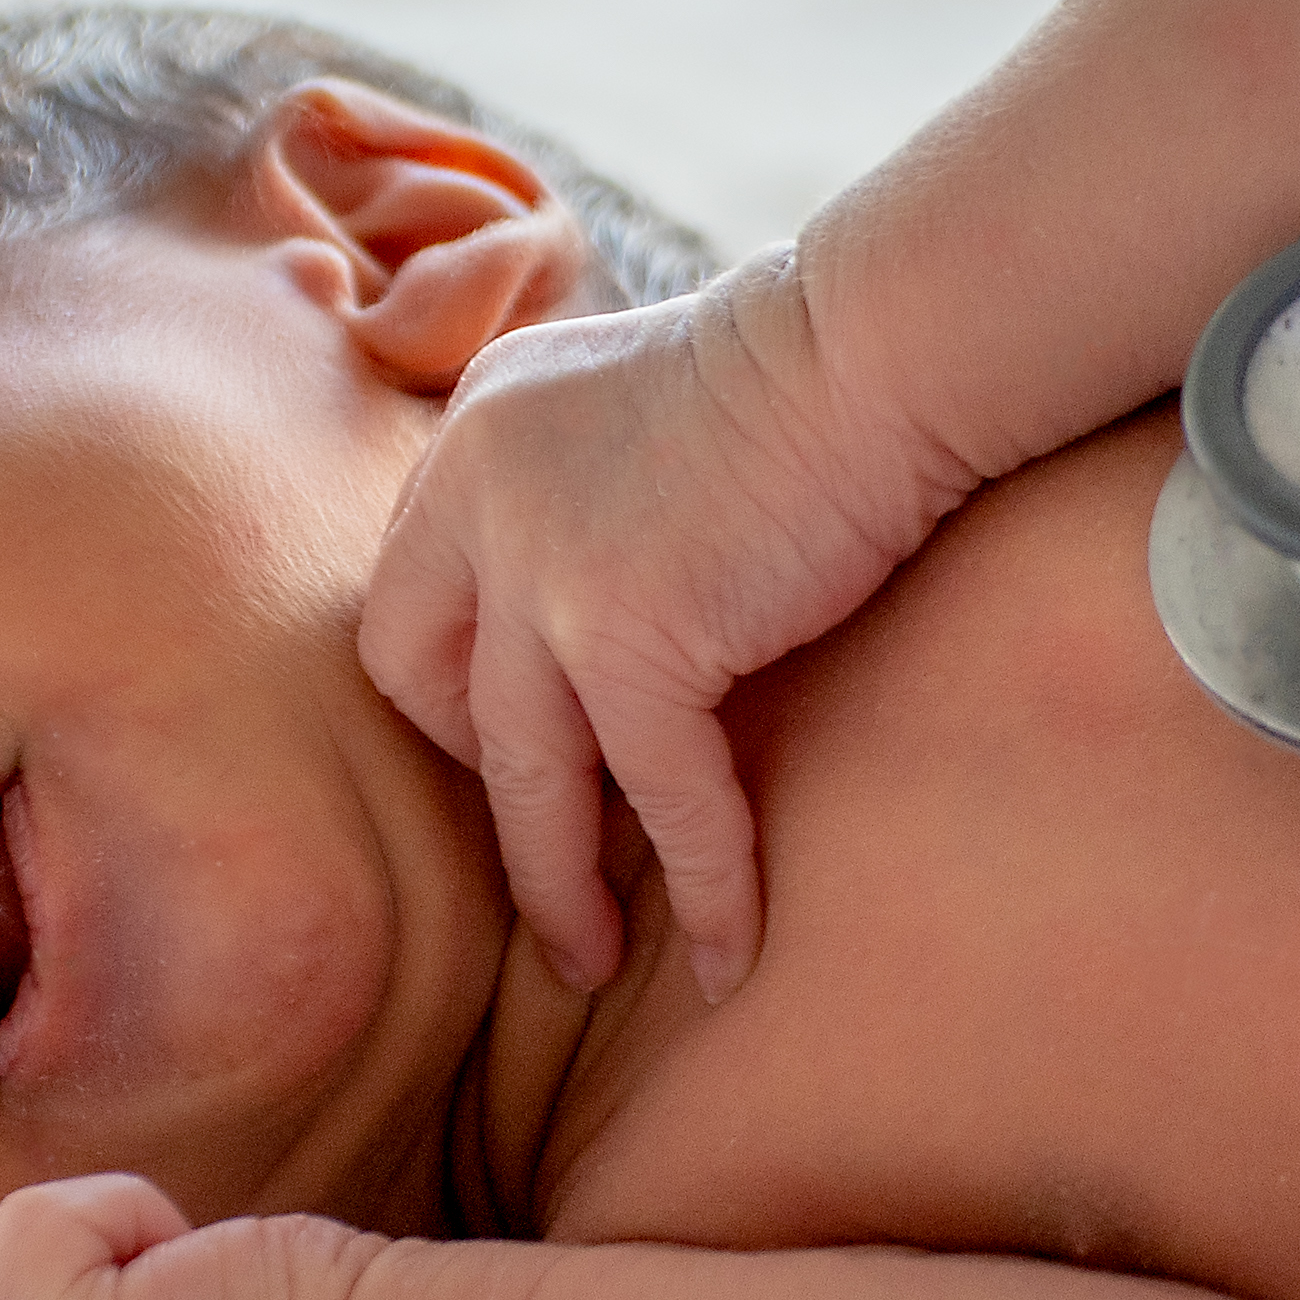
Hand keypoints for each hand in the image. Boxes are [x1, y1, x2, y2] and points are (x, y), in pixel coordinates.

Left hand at [359, 252, 969, 998]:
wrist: (888, 340)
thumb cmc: (820, 368)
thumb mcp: (650, 406)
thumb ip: (597, 489)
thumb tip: (620, 609)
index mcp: (478, 430)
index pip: (412, 589)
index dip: (455, 685)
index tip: (522, 750)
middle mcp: (480, 490)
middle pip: (419, 680)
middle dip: (475, 783)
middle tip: (542, 853)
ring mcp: (543, 564)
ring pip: (524, 773)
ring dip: (557, 884)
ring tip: (591, 958)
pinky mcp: (628, 628)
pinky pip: (656, 795)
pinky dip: (702, 882)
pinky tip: (729, 949)